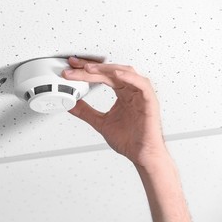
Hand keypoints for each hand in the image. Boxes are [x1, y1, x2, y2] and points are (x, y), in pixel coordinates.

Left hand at [63, 57, 191, 221]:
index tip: (72, 67)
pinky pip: (141, 84)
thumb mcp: (100, 122)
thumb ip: (86, 112)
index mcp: (122, 93)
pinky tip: (116, 74)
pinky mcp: (149, 101)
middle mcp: (131, 91)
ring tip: (90, 69)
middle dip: (91, 67)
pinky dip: (129, 77)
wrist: (142, 155)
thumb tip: (71, 104)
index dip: (87, 70)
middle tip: (75, 66)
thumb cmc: (129, 140)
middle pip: (110, 72)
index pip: (103, 76)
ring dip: (106, 69)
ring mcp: (141, 94)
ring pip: (124, 73)